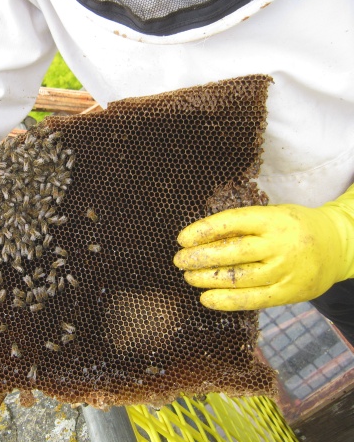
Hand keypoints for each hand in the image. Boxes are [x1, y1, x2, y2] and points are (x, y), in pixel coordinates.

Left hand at [173, 185, 353, 310]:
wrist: (338, 245)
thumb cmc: (293, 227)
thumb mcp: (271, 215)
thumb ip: (241, 226)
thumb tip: (198, 239)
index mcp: (273, 219)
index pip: (232, 223)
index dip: (203, 231)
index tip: (181, 239)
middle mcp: (279, 245)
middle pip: (232, 252)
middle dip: (199, 257)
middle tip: (179, 260)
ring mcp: (285, 270)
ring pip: (238, 278)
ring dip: (207, 279)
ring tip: (188, 276)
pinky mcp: (289, 292)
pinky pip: (252, 300)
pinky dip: (225, 301)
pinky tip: (205, 298)